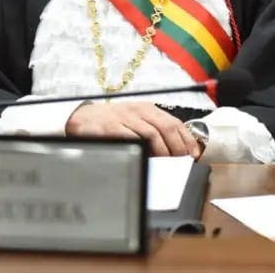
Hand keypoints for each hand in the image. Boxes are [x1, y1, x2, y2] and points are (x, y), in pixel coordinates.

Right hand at [65, 101, 200, 158]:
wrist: (81, 118)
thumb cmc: (112, 124)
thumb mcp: (135, 123)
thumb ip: (154, 133)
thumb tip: (177, 153)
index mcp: (147, 109)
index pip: (174, 122)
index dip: (186, 139)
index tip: (192, 155)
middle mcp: (137, 111)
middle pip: (166, 128)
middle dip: (177, 148)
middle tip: (180, 164)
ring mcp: (123, 118)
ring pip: (152, 135)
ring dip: (162, 152)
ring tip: (165, 166)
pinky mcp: (110, 128)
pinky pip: (131, 139)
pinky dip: (142, 151)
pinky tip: (145, 160)